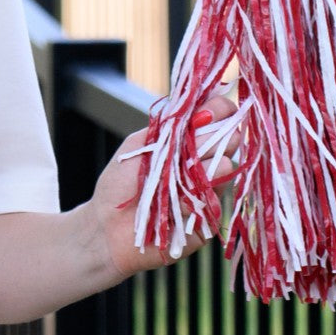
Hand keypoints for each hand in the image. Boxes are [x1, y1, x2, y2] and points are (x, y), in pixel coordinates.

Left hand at [90, 93, 239, 280]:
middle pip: (228, 141)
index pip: (213, 120)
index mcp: (186, 143)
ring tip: (187, 170)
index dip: (221, 110)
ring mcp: (207, 192)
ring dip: (209, 164)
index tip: (224, 106)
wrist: (107, 227)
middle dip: (222, 134)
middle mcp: (201, 165)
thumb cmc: (119, 184)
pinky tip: (178, 200)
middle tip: (212, 136)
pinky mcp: (207, 220)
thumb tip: (198, 108)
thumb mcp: (138, 146)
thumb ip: (167, 127)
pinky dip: (196, 196)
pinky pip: (213, 201)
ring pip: (226, 168)